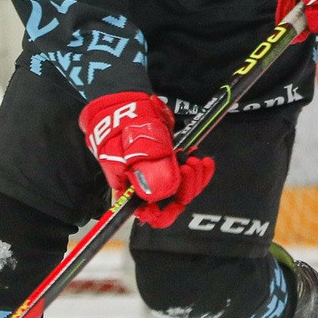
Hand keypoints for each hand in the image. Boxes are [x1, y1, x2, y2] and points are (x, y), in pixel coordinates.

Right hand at [78, 91, 214, 228]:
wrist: (121, 101)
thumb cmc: (119, 125)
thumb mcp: (132, 147)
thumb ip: (148, 170)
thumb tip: (164, 193)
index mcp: (131, 189)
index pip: (150, 215)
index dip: (165, 214)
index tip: (178, 202)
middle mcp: (145, 185)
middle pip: (172, 201)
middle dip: (186, 187)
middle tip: (189, 165)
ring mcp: (158, 171)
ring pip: (183, 187)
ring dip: (194, 176)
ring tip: (195, 158)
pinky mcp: (168, 159)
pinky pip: (187, 172)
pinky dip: (197, 166)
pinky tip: (198, 156)